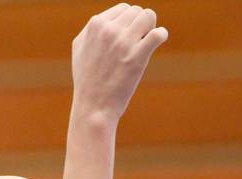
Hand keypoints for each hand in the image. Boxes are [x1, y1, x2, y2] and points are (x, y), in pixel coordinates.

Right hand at [72, 4, 168, 122]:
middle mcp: (108, 31)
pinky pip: (158, 34)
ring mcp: (123, 43)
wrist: (93, 107)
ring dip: (150, 29)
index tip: (126, 38)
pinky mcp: (136, 56)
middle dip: (139, 26)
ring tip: (143, 45)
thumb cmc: (87, 80)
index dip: (128, 23)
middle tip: (134, 45)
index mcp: (94, 25)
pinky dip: (161, 36)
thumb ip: (92, 31)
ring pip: (149, 16)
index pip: (123, 9)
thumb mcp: (80, 50)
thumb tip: (109, 18)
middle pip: (137, 12)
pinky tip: (156, 43)